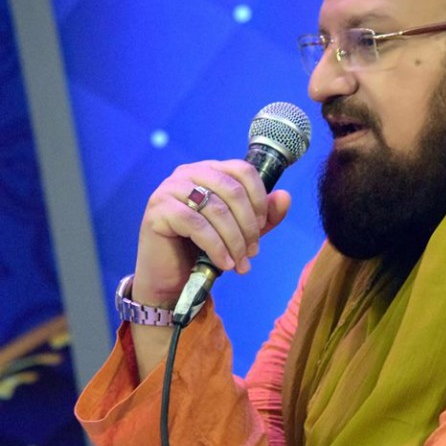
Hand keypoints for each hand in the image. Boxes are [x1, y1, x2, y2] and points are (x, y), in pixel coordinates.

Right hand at [131, 159, 290, 308]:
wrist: (171, 275)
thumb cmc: (204, 248)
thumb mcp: (241, 231)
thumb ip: (265, 215)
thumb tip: (285, 196)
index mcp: (209, 170)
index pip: (243, 170)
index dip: (259, 198)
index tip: (263, 225)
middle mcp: (187, 173)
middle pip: (232, 189)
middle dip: (248, 225)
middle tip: (253, 252)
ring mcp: (170, 189)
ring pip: (216, 209)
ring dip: (235, 241)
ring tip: (240, 264)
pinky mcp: (159, 211)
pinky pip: (197, 225)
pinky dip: (216, 247)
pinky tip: (224, 264)